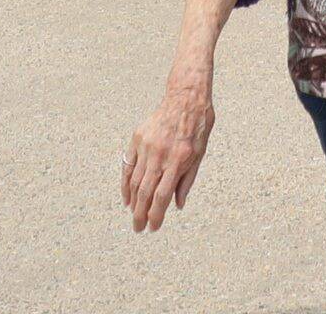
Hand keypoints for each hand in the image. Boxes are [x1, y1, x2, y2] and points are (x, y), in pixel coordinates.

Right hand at [123, 69, 215, 229]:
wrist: (186, 98)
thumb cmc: (198, 127)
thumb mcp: (200, 155)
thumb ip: (187, 181)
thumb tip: (177, 206)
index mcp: (178, 160)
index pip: (162, 196)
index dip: (156, 215)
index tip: (153, 228)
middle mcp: (160, 155)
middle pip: (145, 192)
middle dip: (141, 214)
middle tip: (138, 228)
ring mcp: (147, 146)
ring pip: (134, 181)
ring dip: (133, 202)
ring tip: (133, 216)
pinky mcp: (138, 138)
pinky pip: (128, 165)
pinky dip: (125, 183)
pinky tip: (126, 197)